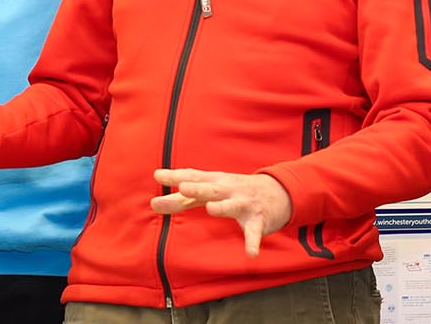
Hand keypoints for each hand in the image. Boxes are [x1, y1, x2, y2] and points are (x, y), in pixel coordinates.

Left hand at [150, 168, 291, 256]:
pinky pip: (254, 233)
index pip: (193, 176)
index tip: (157, 175)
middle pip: (211, 188)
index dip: (176, 176)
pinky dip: (253, 242)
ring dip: (223, 207)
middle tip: (183, 186)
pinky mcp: (258, 220)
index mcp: (215, 182)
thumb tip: (152, 203)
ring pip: (232, 205)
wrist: (277, 192)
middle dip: (198, 187)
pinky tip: (250, 254)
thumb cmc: (233, 191)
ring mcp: (244, 204)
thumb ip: (182, 199)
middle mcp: (228, 190)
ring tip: (212, 209)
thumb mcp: (210, 190)